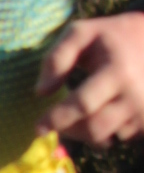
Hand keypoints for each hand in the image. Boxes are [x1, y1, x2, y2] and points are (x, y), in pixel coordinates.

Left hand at [38, 11, 143, 143]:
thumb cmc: (114, 36)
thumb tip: (41, 91)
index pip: (82, 104)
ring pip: (106, 138)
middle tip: (54, 124)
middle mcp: (135, 96)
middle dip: (69, 130)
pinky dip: (104, 133)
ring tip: (77, 116)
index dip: (57, 118)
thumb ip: (57, 57)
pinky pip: (120, 139)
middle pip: (94, 129)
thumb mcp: (84, 33)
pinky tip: (100, 114)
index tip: (38, 128)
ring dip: (84, 133)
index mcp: (117, 72)